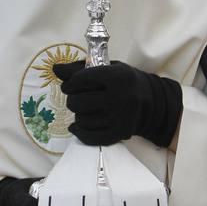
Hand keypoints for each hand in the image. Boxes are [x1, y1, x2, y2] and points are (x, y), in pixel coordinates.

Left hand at [53, 61, 182, 147]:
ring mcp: (121, 118)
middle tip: (77, 98)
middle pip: (78, 102)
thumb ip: (80, 69)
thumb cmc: (124, 82)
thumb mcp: (107, 68)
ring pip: (82, 120)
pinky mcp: (120, 133)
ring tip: (84, 110)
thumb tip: (55, 69)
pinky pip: (90, 137)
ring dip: (78, 115)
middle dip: (72, 100)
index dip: (70, 83)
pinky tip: (77, 126)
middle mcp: (120, 97)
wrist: (151, 102)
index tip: (69, 85)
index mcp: (117, 77)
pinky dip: (79, 132)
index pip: (81, 80)